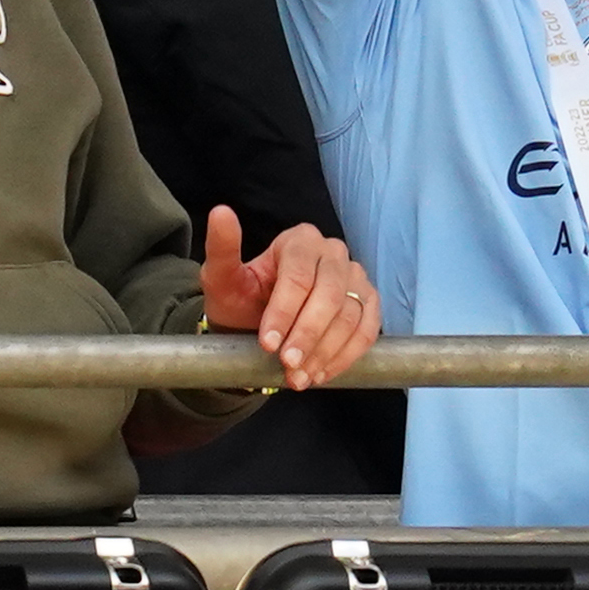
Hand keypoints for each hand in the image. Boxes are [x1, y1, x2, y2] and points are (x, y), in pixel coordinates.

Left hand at [199, 205, 377, 389]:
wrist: (258, 326)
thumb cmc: (241, 300)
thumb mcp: (223, 279)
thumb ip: (222, 249)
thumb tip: (220, 212)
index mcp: (300, 240)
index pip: (298, 276)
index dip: (284, 312)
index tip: (267, 344)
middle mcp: (333, 252)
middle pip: (329, 295)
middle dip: (307, 335)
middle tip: (288, 366)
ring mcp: (355, 276)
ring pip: (350, 315)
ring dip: (326, 352)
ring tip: (300, 378)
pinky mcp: (368, 302)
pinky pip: (368, 330)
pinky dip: (346, 355)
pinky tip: (322, 373)